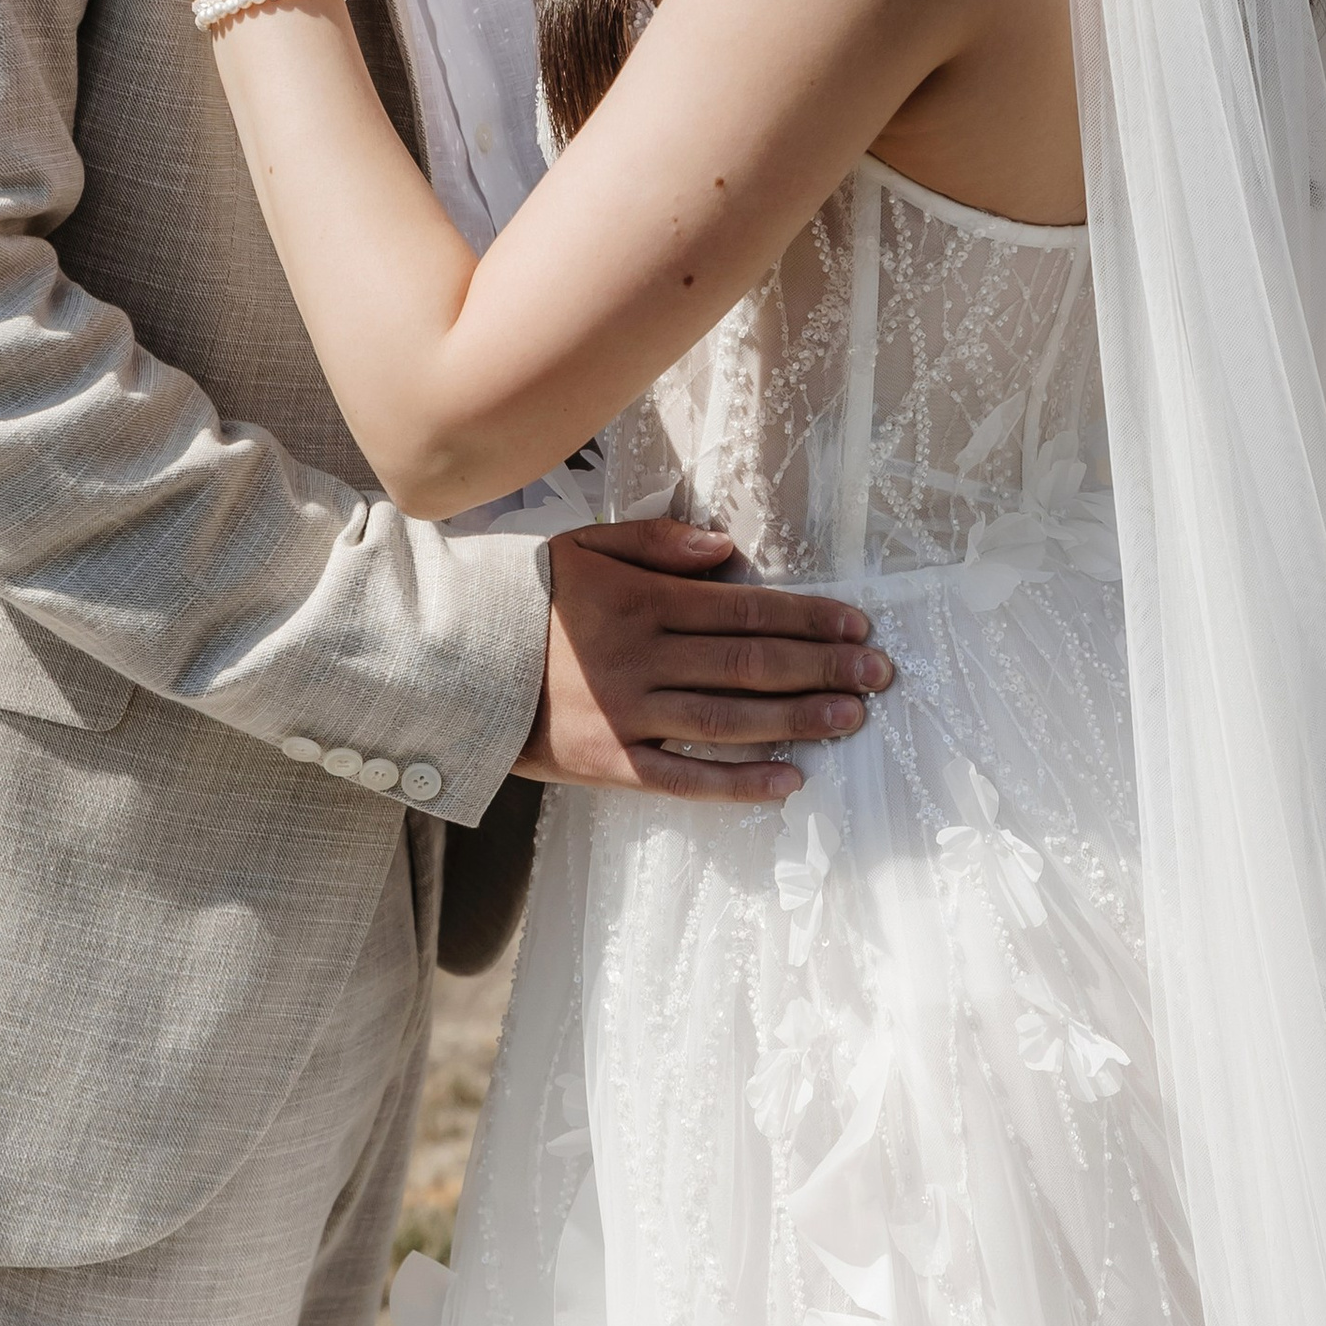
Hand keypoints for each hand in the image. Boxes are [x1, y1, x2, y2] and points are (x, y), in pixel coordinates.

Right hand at [523, 519, 892, 804]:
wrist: (447, 661)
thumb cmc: (521, 599)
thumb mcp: (583, 547)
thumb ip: (656, 542)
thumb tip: (725, 548)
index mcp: (643, 602)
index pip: (745, 609)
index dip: (808, 617)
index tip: (858, 625)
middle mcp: (642, 657)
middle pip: (750, 663)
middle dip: (823, 667)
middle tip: (878, 674)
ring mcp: (626, 714)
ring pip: (729, 719)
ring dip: (797, 720)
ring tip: (851, 719)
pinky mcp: (607, 764)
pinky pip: (683, 780)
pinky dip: (738, 783)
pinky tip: (787, 782)